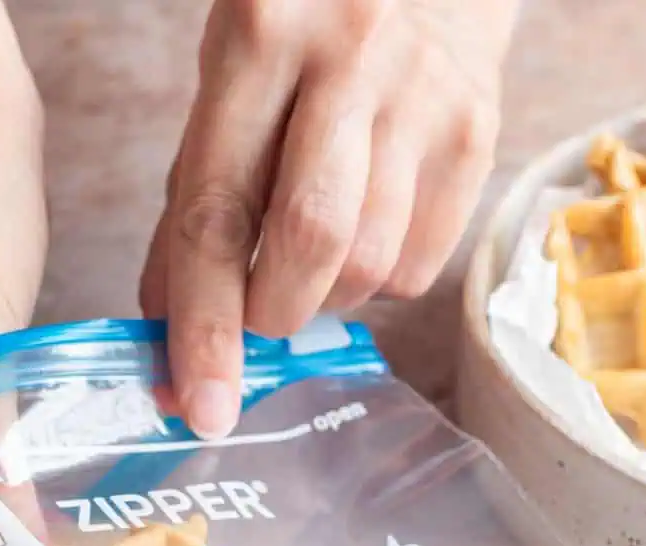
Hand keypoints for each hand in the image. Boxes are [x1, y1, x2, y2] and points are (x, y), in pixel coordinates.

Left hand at [139, 0, 513, 437]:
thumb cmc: (306, 17)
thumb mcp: (230, 68)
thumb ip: (199, 187)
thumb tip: (168, 320)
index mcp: (260, 35)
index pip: (219, 210)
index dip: (203, 323)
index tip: (197, 406)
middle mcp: (349, 59)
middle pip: (309, 245)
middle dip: (269, 316)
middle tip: (252, 320)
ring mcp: (424, 96)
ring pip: (371, 265)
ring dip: (324, 301)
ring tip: (305, 266)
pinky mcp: (478, 129)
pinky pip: (422, 263)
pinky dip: (377, 283)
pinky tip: (362, 236)